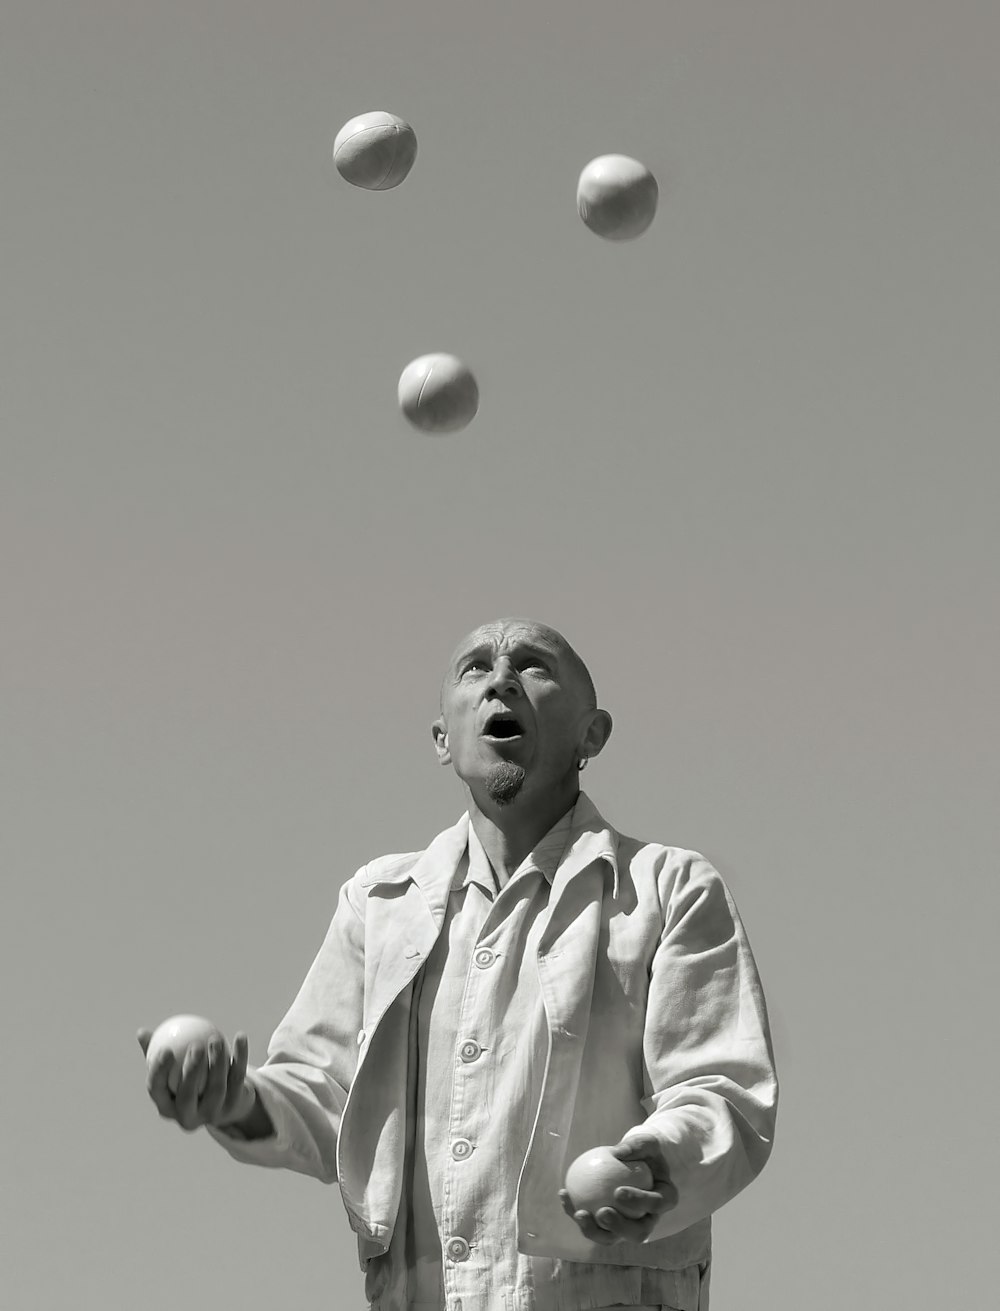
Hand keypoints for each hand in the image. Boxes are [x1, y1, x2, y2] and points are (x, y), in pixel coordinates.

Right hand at [137, 1025, 254, 1132]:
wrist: (223, 1101)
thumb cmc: (189, 1078)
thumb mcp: (171, 1067)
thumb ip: (156, 1052)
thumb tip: (142, 1032)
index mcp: (166, 1107)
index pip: (157, 1090)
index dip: (159, 1071)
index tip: (165, 1048)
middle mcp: (187, 1117)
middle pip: (187, 1095)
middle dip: (191, 1071)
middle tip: (195, 1046)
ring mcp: (211, 1115)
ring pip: (215, 1089)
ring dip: (217, 1061)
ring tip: (216, 1038)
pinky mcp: (233, 1108)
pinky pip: (237, 1079)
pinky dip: (240, 1057)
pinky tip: (240, 1036)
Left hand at [558, 1131, 677, 1245]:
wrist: (637, 1163)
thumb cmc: (643, 1151)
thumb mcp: (646, 1142)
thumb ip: (636, 1146)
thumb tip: (617, 1152)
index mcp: (664, 1200)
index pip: (655, 1204)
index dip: (639, 1202)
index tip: (618, 1192)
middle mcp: (649, 1220)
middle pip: (638, 1232)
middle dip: (619, 1228)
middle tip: (601, 1213)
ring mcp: (629, 1227)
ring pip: (613, 1237)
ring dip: (594, 1230)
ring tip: (578, 1214)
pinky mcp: (610, 1228)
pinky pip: (594, 1225)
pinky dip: (577, 1213)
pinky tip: (563, 1195)